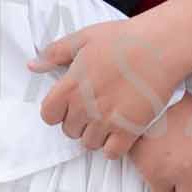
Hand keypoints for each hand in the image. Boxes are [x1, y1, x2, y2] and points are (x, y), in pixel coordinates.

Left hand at [31, 0, 191, 158]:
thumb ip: (55, 54)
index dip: (58, 110)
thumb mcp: (83, 38)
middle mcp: (85, 107)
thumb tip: (32, 66)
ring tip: (109, 116)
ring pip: (89, 143)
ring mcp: (107, 121)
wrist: (160, 47)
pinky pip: (111, 153)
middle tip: (95, 105)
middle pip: (69, 131)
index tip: (71, 102)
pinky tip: (121, 129)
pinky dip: (114, 145)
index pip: (48, 115)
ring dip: (96, 133)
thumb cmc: (122, 39)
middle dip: (78, 121)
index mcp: (71, 86)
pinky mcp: (129, 130)